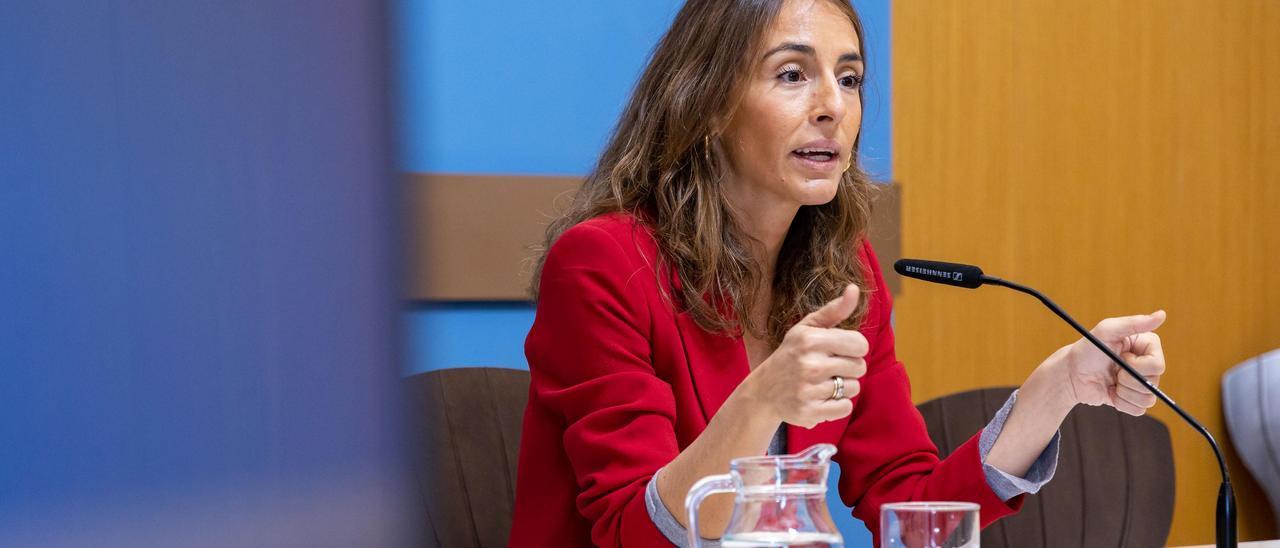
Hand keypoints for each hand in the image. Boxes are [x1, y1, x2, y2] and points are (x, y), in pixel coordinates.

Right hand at [741, 283, 867, 428]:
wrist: (763, 391)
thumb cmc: (791, 354)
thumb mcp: (807, 328)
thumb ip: (834, 310)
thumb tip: (854, 288)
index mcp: (810, 339)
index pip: (860, 344)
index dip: (854, 348)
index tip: (839, 350)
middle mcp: (809, 364)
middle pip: (859, 367)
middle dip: (848, 368)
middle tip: (828, 368)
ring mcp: (808, 390)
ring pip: (853, 388)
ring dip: (843, 387)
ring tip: (823, 383)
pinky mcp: (809, 412)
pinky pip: (845, 408)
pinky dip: (837, 405)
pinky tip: (821, 398)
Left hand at [1058, 310, 1167, 415]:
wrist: (1070, 375)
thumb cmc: (1087, 350)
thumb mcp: (1106, 331)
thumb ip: (1133, 322)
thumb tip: (1161, 314)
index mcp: (1147, 346)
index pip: (1158, 365)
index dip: (1137, 366)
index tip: (1121, 358)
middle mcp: (1148, 364)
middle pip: (1153, 383)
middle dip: (1128, 380)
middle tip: (1113, 371)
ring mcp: (1142, 382)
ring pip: (1147, 398)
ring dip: (1123, 392)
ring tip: (1110, 381)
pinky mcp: (1133, 398)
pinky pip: (1139, 410)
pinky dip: (1122, 403)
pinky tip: (1110, 392)